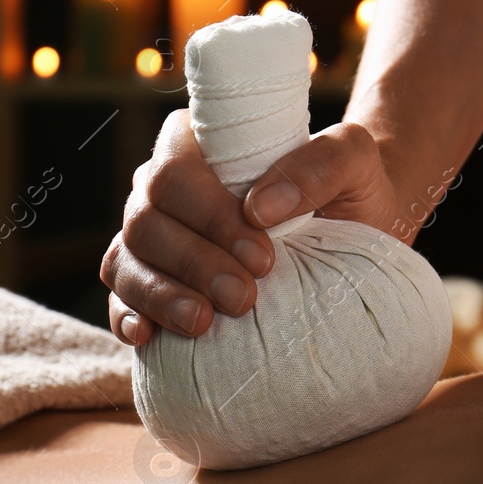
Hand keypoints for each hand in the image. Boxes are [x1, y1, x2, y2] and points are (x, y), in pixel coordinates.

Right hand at [101, 111, 401, 344]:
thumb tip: (260, 206)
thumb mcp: (354, 162)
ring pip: (126, 261)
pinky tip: (147, 336)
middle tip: (244, 297)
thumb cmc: (352, 189)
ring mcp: (154, 239)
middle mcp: (164, 190)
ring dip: (161, 295)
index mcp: (201, 147)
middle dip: (193, 262)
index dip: (207, 213)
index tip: (261, 254)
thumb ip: (319, 164)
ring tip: (205, 322)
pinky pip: (120, 299)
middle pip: (146, 220)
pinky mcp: (154, 285)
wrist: (363, 235)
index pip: (174, 169)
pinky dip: (126, 317)